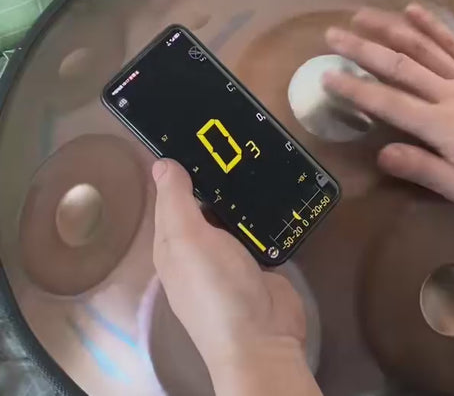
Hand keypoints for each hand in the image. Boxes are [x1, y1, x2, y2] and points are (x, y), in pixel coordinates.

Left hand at [152, 159, 320, 395]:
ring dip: (241, 193)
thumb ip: (176, 202)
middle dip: (216, 177)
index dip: (181, 168)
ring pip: (232, 214)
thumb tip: (160, 164)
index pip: (172, 197)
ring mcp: (231, 255)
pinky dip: (263, 211)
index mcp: (173, 243)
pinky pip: (257, 228)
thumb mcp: (188, 240)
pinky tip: (273, 189)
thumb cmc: (217, 286)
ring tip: (255, 156)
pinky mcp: (258, 260)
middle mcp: (199, 247)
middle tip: (235, 142)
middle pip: (205, 204)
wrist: (263, 336)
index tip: (199, 137)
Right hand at [323, 3, 453, 211]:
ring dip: (390, 28)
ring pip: (423, 48)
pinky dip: (433, 26)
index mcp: (440, 124)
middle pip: (399, 66)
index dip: (355, 88)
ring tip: (362, 14)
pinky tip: (413, 10)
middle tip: (332, 34)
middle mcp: (449, 94)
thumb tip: (381, 153)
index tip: (327, 75)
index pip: (388, 102)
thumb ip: (422, 168)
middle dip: (363, 48)